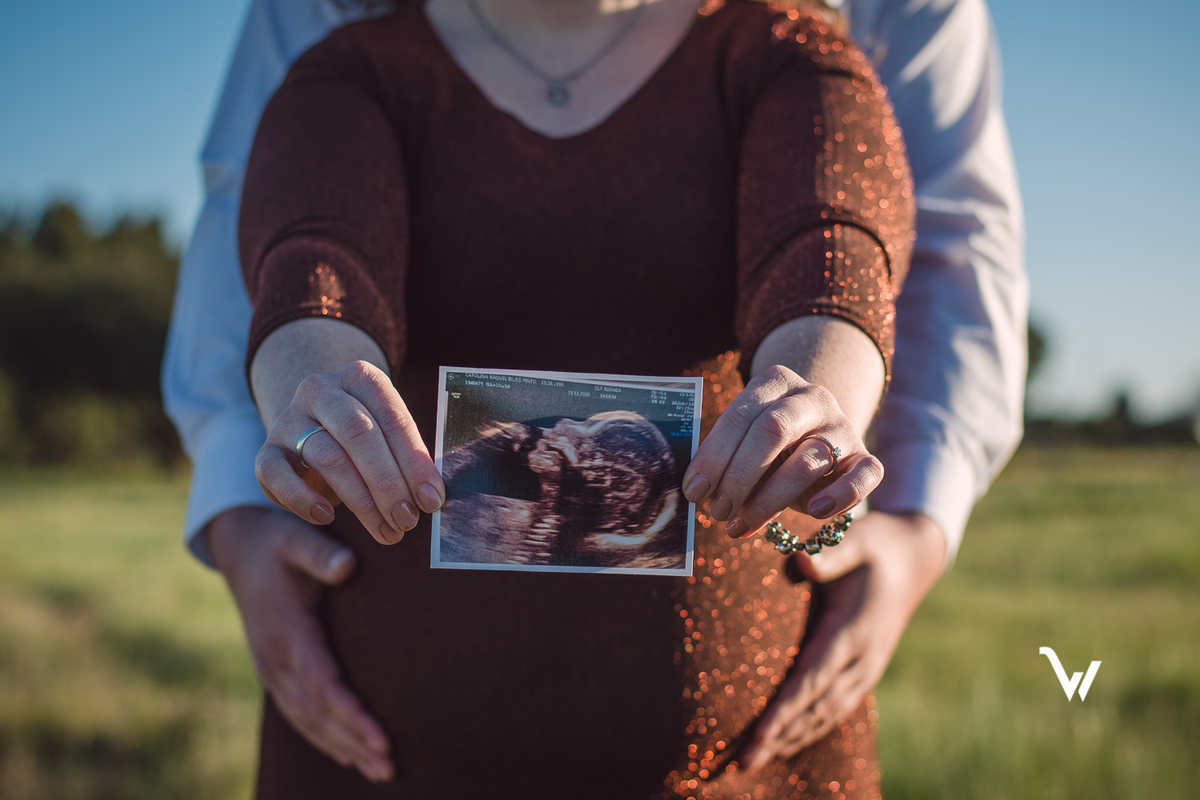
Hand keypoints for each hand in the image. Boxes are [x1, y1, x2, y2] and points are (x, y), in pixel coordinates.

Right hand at [207, 506, 393, 782]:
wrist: (242, 549)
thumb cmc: (279, 541)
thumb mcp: (296, 536)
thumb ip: (320, 552)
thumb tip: (349, 565)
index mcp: (286, 632)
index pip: (322, 684)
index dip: (351, 714)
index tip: (382, 737)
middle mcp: (275, 659)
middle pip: (318, 713)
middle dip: (354, 742)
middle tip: (391, 768)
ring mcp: (271, 669)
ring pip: (308, 720)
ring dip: (343, 748)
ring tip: (381, 772)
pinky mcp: (274, 672)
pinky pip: (299, 714)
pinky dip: (324, 738)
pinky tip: (350, 755)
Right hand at [254, 360, 443, 544]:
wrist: (313, 426)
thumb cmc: (365, 437)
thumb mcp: (389, 436)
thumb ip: (409, 458)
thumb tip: (431, 498)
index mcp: (361, 377)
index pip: (392, 418)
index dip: (415, 463)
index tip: (432, 499)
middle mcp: (321, 390)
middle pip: (359, 435)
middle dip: (389, 483)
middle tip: (408, 519)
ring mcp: (289, 418)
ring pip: (328, 458)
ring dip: (362, 501)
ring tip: (386, 530)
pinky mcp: (266, 450)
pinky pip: (277, 476)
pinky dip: (303, 500)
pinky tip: (328, 517)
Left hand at [681, 365, 883, 536]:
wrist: (815, 437)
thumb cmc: (766, 445)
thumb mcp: (742, 439)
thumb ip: (722, 456)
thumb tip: (695, 492)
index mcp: (776, 382)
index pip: (742, 414)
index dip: (714, 456)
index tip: (694, 491)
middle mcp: (813, 398)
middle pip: (773, 430)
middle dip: (739, 476)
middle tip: (717, 511)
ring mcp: (842, 426)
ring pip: (809, 461)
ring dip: (769, 500)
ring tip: (740, 524)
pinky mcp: (865, 458)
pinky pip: (864, 475)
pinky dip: (841, 496)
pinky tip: (815, 513)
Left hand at [739, 511, 945, 768]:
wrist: (914, 558)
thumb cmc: (876, 545)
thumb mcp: (856, 540)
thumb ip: (830, 554)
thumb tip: (799, 561)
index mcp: (853, 631)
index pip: (813, 679)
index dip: (786, 709)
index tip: (761, 734)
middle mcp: (861, 659)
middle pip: (816, 708)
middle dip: (778, 737)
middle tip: (741, 763)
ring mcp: (865, 669)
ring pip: (825, 715)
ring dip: (790, 740)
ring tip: (753, 761)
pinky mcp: (862, 672)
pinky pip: (834, 709)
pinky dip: (808, 729)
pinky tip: (784, 743)